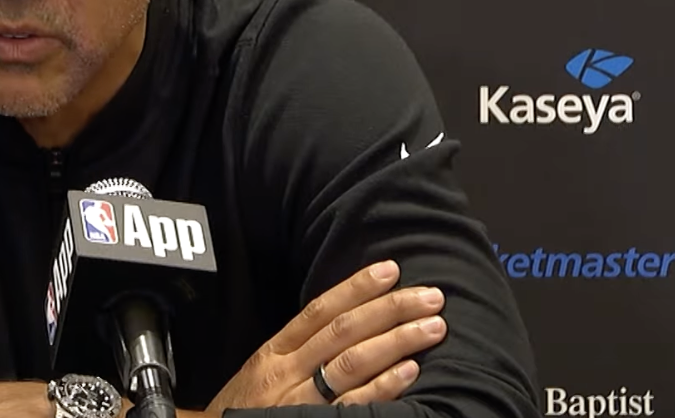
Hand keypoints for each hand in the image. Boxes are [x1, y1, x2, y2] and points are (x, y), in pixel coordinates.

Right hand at [206, 260, 446, 411]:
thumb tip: (346, 323)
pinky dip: (383, 387)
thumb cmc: (242, 413)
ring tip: (432, 328)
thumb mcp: (262, 374)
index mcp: (274, 352)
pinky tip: (410, 372)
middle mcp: (286, 372)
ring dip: (396, 342)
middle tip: (430, 296)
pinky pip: (351, 405)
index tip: (390, 270)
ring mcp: (299, 402)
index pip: (319, 311)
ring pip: (350, 363)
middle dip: (389, 310)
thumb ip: (297, 352)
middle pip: (342, 331)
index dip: (356, 287)